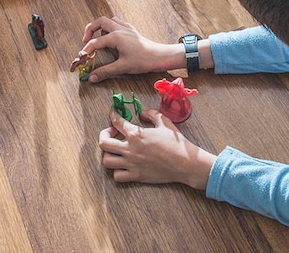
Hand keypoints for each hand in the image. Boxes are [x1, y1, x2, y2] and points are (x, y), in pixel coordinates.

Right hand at [71, 16, 182, 82]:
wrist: (160, 56)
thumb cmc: (143, 60)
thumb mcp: (122, 67)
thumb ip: (105, 72)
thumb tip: (92, 78)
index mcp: (116, 37)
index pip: (95, 42)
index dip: (86, 50)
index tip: (81, 58)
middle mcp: (120, 29)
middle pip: (99, 21)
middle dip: (90, 29)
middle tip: (85, 40)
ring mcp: (127, 28)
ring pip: (110, 19)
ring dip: (101, 26)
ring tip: (98, 37)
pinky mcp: (132, 30)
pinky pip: (118, 22)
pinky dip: (111, 26)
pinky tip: (112, 36)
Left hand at [99, 109, 215, 188]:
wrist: (184, 163)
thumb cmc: (176, 143)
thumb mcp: (165, 122)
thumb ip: (151, 114)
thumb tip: (142, 113)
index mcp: (136, 134)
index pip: (117, 121)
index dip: (112, 115)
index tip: (113, 113)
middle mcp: (130, 149)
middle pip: (104, 143)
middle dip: (104, 135)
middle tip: (111, 133)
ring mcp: (131, 164)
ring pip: (107, 161)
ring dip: (109, 154)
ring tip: (116, 151)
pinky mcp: (136, 176)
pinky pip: (117, 176)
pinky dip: (117, 171)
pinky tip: (123, 166)